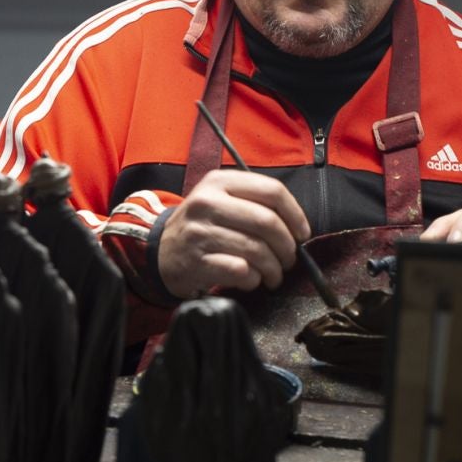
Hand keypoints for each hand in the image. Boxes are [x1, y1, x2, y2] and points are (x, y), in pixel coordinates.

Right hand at [154, 169, 311, 296]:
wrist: (160, 251)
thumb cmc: (202, 226)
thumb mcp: (220, 200)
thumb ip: (254, 203)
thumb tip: (297, 228)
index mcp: (219, 182)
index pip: (272, 191)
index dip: (295, 215)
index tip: (302, 234)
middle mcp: (207, 203)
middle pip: (267, 222)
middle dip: (287, 246)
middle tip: (289, 260)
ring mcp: (199, 233)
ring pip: (257, 250)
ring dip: (273, 268)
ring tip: (273, 275)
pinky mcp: (196, 262)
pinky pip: (241, 271)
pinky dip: (253, 279)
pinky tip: (251, 280)